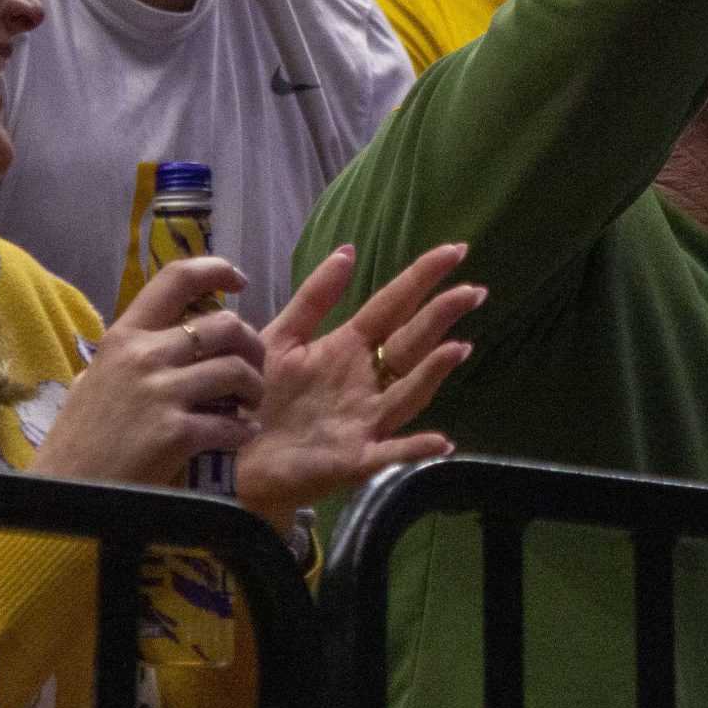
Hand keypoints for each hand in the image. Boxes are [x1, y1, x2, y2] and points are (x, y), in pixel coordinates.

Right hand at [35, 257, 266, 488]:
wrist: (65, 491)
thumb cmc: (80, 438)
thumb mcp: (96, 379)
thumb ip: (129, 354)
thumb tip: (163, 334)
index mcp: (124, 336)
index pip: (176, 278)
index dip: (217, 269)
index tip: (239, 281)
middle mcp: (143, 356)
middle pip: (225, 324)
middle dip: (251, 345)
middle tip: (252, 367)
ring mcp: (160, 393)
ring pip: (237, 370)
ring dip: (254, 388)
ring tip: (249, 405)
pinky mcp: (175, 432)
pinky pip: (231, 422)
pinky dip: (243, 430)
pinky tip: (239, 436)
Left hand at [235, 242, 482, 520]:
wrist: (234, 457)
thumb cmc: (257, 396)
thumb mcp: (280, 338)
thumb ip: (314, 298)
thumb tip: (349, 249)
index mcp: (348, 346)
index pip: (393, 305)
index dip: (422, 278)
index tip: (455, 250)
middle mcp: (365, 379)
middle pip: (410, 342)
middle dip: (441, 316)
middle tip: (473, 291)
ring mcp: (366, 418)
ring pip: (408, 392)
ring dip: (434, 373)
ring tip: (458, 348)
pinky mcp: (356, 457)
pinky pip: (391, 451)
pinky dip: (416, 447)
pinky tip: (441, 440)